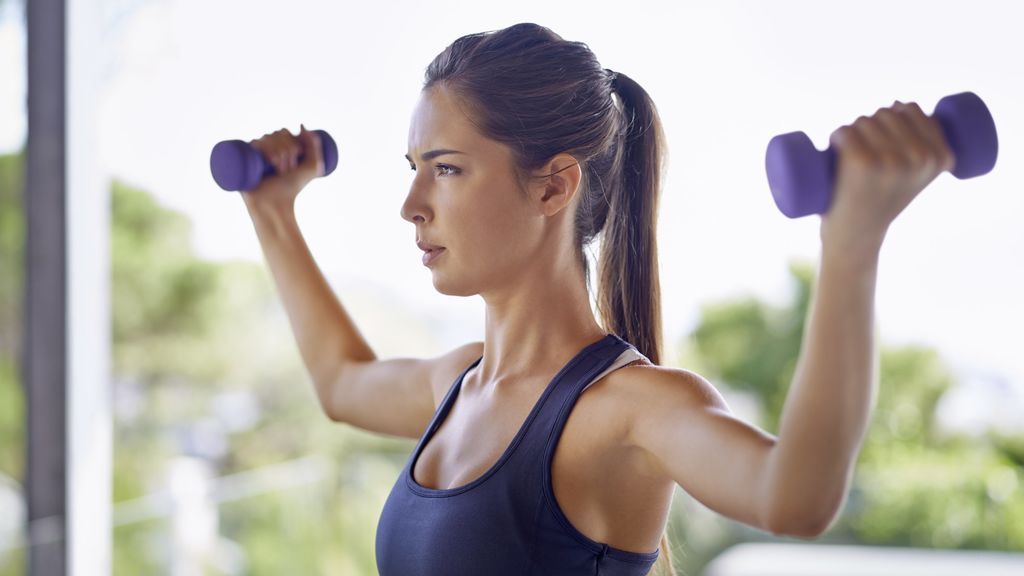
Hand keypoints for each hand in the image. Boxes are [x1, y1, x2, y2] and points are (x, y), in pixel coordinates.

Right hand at [242, 124, 324, 211]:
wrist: (276, 204)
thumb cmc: (292, 189)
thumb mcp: (312, 167)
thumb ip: (314, 147)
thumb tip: (302, 126)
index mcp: (277, 147)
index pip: (284, 132)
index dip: (294, 143)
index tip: (298, 161)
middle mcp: (263, 148)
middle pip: (276, 134)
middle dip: (288, 150)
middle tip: (288, 170)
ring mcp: (252, 154)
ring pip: (266, 138)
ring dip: (279, 153)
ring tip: (279, 172)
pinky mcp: (241, 161)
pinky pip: (253, 143)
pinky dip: (264, 149)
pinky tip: (269, 161)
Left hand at [821, 101, 954, 254]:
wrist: (857, 237)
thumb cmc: (880, 201)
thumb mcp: (913, 174)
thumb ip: (920, 144)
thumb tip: (900, 105)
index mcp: (941, 157)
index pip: (912, 110)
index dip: (891, 117)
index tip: (884, 143)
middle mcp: (921, 158)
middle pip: (886, 113)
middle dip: (870, 125)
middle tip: (862, 155)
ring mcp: (892, 160)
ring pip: (864, 121)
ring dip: (851, 132)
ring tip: (850, 160)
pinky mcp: (863, 163)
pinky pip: (846, 132)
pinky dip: (837, 137)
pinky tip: (835, 151)